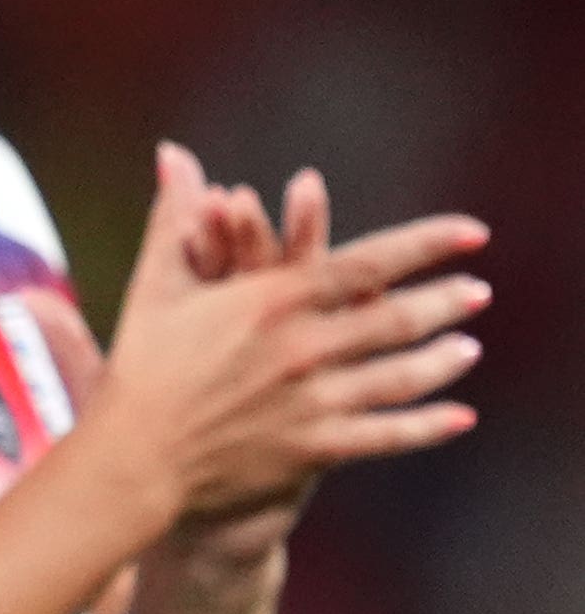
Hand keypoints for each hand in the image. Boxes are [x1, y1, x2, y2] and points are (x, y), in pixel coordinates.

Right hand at [90, 143, 489, 527]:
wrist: (135, 459)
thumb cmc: (142, 366)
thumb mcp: (157, 284)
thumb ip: (176, 215)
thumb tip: (173, 154)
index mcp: (270, 302)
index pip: (365, 265)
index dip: (424, 246)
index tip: (469, 234)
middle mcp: (302, 349)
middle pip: (395, 321)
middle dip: (443, 302)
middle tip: (478, 290)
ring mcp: (314, 403)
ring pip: (399, 377)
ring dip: (442, 360)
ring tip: (469, 345)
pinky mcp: (315, 450)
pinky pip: (386, 436)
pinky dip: (427, 426)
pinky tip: (460, 417)